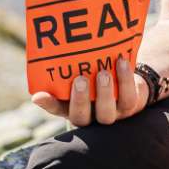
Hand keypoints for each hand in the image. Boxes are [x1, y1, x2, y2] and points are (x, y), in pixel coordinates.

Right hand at [32, 54, 148, 127]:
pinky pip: (128, 98)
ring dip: (104, 92)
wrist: (128, 77)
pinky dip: (125, 80)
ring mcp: (111, 114)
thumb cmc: (99, 72)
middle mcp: (91, 116)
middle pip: (81, 117)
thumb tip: (49, 51)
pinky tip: (121, 63)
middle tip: (80, 79)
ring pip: (106, 113)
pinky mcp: (130, 106)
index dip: (48, 104)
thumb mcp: (84, 70)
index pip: (57, 109)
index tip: (38, 95)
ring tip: (103, 72)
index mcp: (73, 107)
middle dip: (80, 100)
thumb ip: (69, 67)